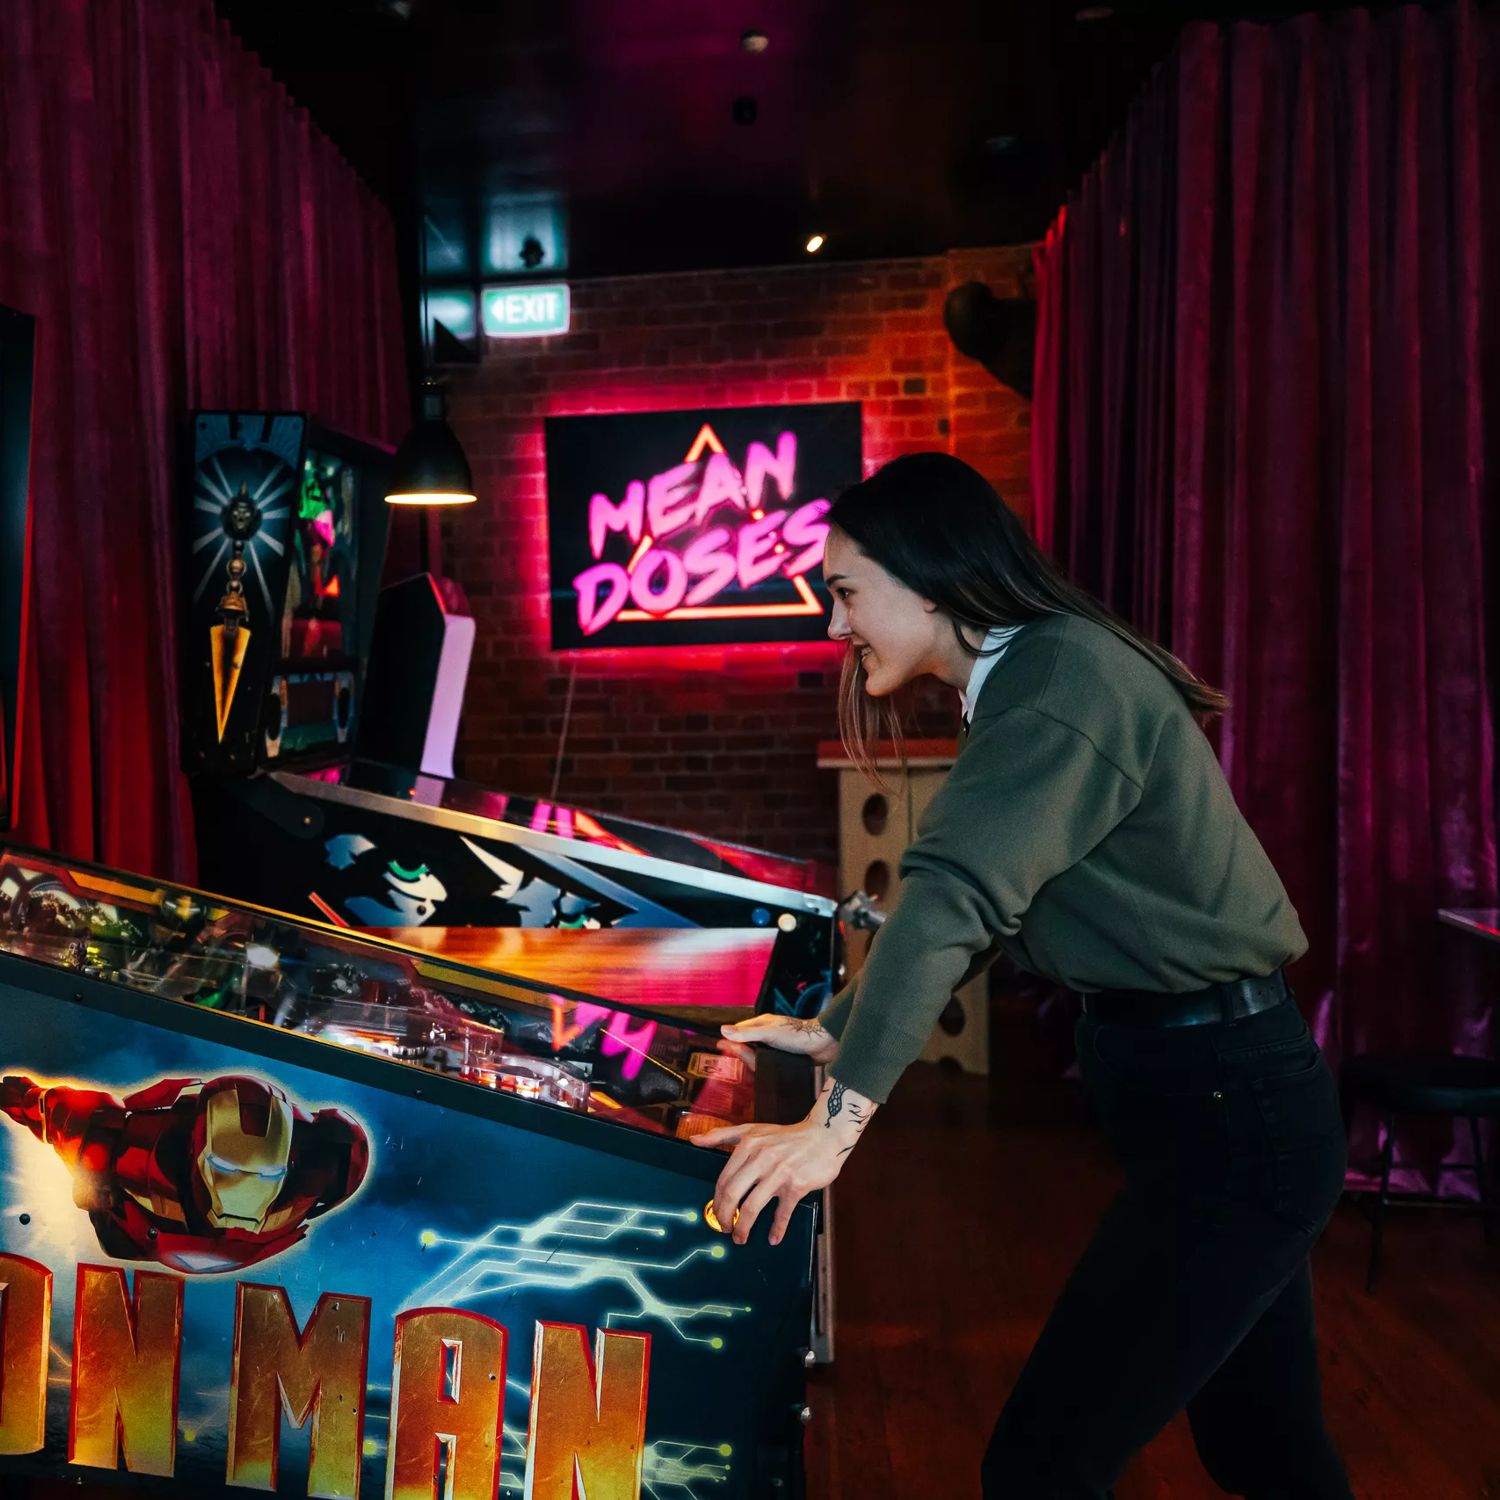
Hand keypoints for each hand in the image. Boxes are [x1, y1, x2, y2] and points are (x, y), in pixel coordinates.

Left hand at [692, 1076, 877, 1245]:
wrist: (823, 1135)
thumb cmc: (786, 1136)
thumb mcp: (753, 1130)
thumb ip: (722, 1135)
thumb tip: (695, 1140)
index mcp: (748, 1145)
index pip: (723, 1180)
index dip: (717, 1202)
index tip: (717, 1214)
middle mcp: (761, 1158)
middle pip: (732, 1195)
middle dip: (724, 1217)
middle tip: (725, 1229)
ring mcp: (779, 1173)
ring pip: (752, 1207)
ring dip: (743, 1228)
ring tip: (741, 1237)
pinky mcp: (797, 1185)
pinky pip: (782, 1213)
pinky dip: (776, 1229)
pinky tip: (773, 1238)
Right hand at [717, 1012, 838, 1066]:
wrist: (823, 1044)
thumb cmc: (797, 1035)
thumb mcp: (769, 1033)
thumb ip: (746, 1033)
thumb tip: (723, 1030)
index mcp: (763, 1023)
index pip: (740, 1030)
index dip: (731, 1039)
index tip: (721, 1047)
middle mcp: (769, 1033)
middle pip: (749, 1044)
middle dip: (743, 1053)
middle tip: (740, 1060)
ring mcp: (777, 1044)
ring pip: (759, 1054)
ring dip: (755, 1061)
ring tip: (752, 1068)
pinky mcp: (786, 1055)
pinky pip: (770, 1062)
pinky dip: (766, 1066)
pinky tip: (766, 1072)